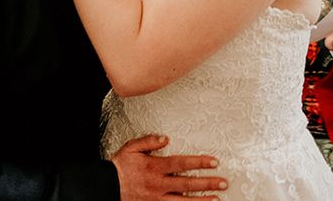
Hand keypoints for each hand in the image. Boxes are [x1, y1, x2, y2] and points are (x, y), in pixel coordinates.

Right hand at [111, 135, 225, 199]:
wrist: (109, 186)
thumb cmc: (121, 165)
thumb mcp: (132, 147)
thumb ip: (149, 141)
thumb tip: (165, 138)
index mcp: (155, 166)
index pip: (181, 163)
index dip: (199, 162)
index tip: (213, 162)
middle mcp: (159, 183)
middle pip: (187, 183)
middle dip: (207, 183)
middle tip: (223, 182)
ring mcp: (158, 198)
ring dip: (202, 200)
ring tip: (218, 200)